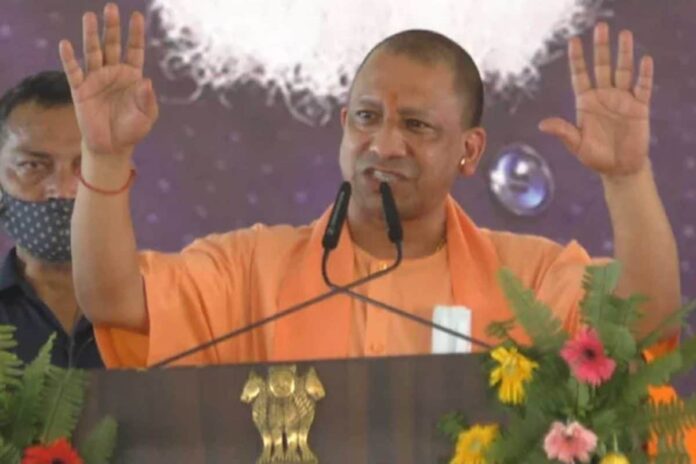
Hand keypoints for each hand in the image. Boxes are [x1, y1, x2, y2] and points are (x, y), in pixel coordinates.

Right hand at [59, 3, 157, 157]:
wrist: (112, 147)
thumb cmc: (132, 129)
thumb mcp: (146, 116)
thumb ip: (147, 99)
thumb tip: (146, 82)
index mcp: (132, 76)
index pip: (134, 50)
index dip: (136, 33)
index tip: (137, 16)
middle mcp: (113, 73)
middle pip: (112, 45)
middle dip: (112, 27)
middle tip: (111, 8)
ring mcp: (96, 79)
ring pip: (93, 52)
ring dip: (90, 35)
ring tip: (89, 16)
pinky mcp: (80, 90)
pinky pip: (74, 72)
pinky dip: (69, 59)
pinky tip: (65, 44)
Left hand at [539, 23, 652, 177]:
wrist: (619, 169)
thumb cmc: (595, 157)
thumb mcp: (576, 145)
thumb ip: (563, 132)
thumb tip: (542, 124)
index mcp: (585, 102)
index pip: (580, 75)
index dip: (577, 58)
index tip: (573, 40)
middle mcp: (603, 96)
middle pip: (601, 66)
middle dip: (600, 47)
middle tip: (600, 27)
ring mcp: (622, 99)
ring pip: (623, 71)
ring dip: (624, 53)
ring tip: (624, 34)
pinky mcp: (639, 107)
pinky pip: (642, 87)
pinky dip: (644, 74)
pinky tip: (644, 60)